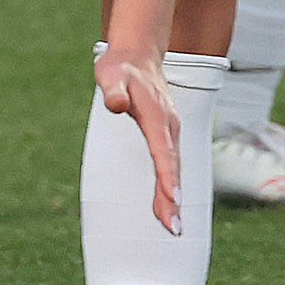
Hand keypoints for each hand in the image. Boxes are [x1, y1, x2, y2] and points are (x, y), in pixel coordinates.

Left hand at [94, 42, 183, 234]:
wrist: (137, 55)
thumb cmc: (120, 67)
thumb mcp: (110, 74)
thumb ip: (113, 91)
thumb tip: (116, 105)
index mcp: (157, 115)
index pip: (163, 150)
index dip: (168, 174)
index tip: (173, 198)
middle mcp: (168, 126)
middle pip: (173, 166)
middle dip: (173, 198)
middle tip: (173, 229)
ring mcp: (169, 132)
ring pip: (174, 168)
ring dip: (173, 197)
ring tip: (172, 227)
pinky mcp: (166, 136)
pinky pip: (171, 165)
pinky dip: (171, 186)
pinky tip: (168, 205)